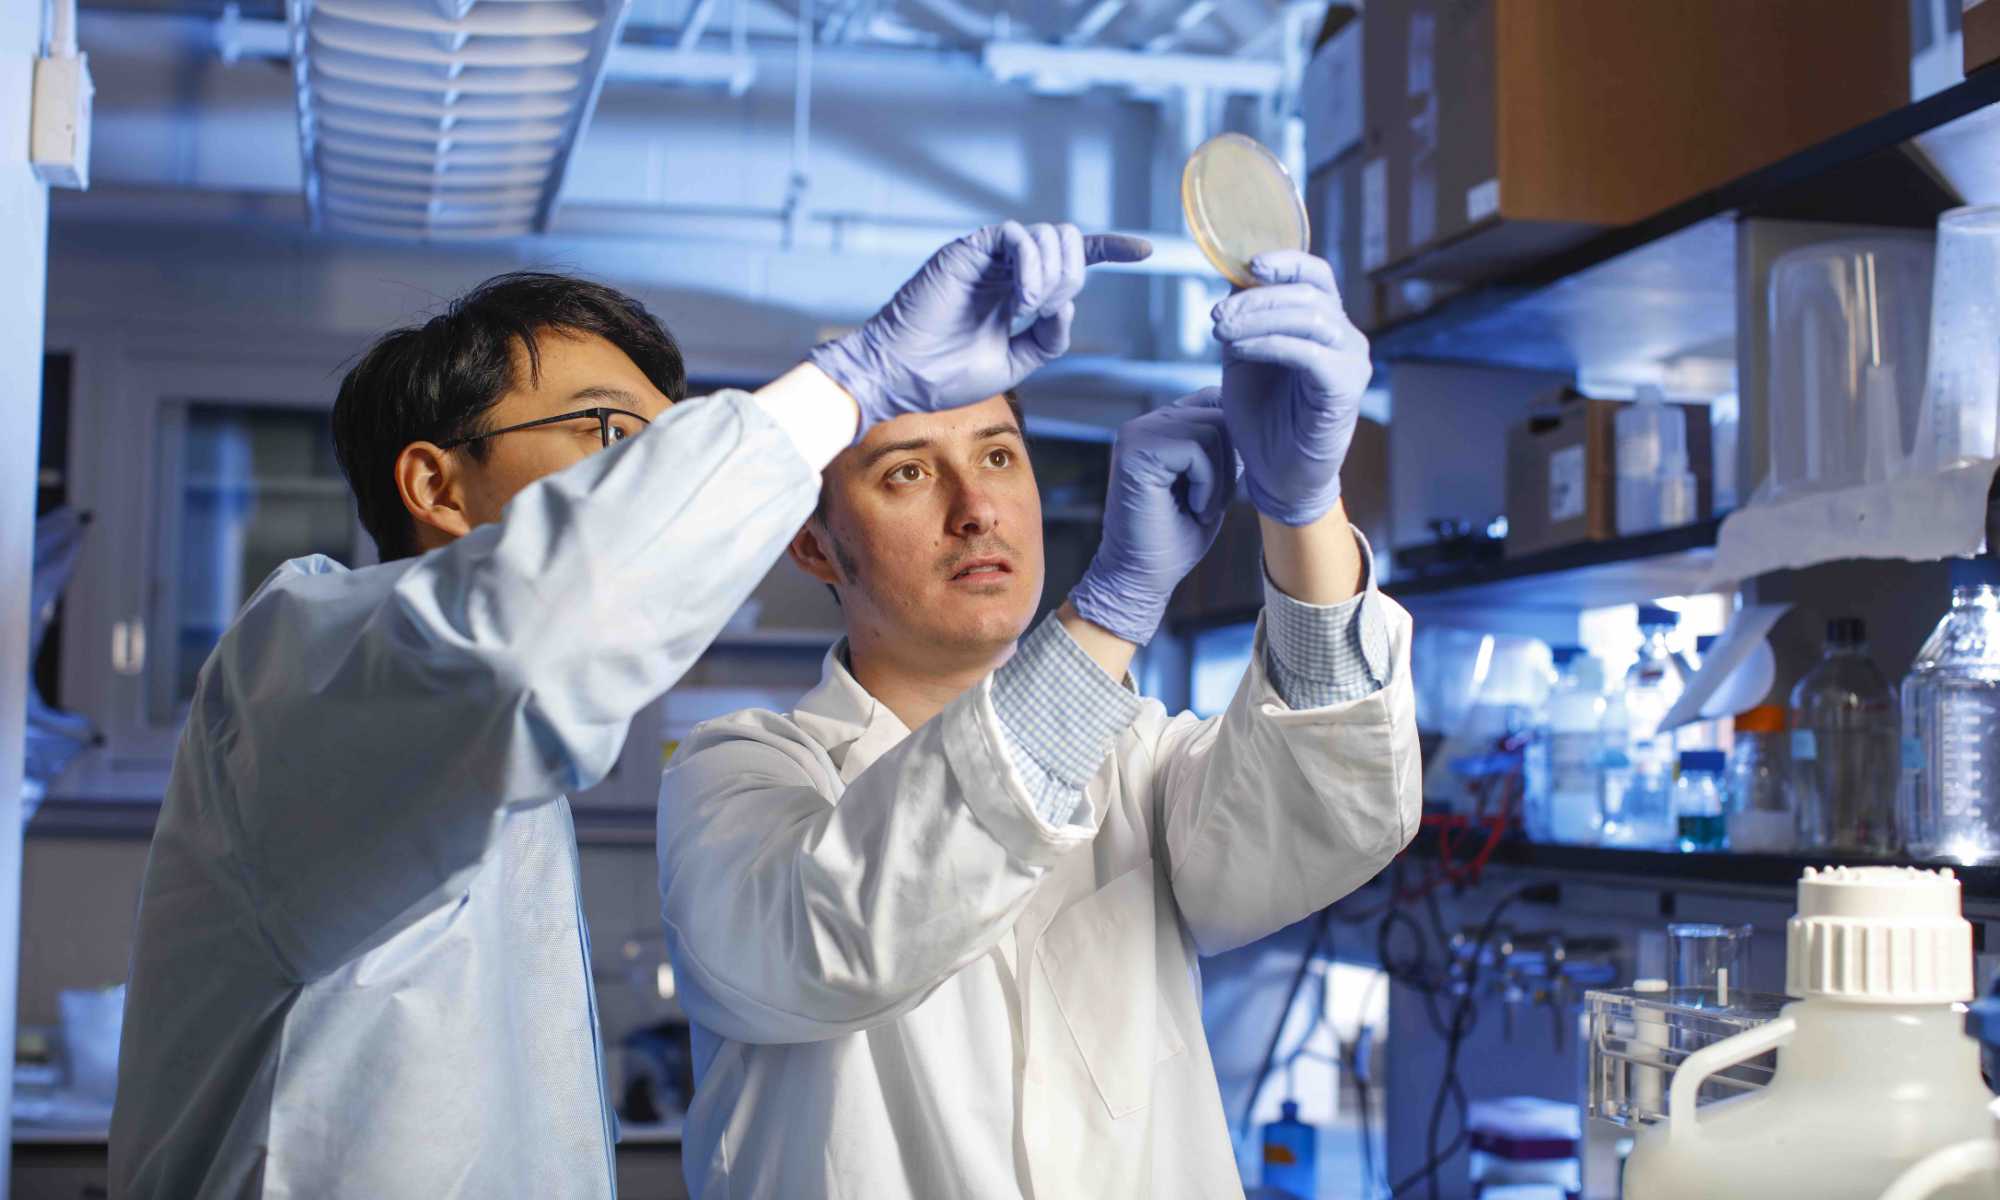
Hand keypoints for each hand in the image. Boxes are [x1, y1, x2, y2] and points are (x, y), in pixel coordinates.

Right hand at [809, 222, 1151, 433]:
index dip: (1110, 249)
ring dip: (1053, 276)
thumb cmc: (946, 374)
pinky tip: (1021, 299)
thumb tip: (1068, 305)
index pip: (1071, 258)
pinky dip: (1031, 266)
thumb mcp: (1016, 362)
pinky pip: (1018, 236)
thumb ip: (1048, 336)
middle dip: (1074, 274)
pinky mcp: (968, 248)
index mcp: (1016, 289)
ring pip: (1049, 235)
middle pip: (1068, 242)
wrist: (903, 376)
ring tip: (1027, 309)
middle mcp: (1006, 267)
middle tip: (1045, 311)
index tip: (1145, 252)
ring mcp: (987, 255)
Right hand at [1068, 390, 1236, 645]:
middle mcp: (1145, 423)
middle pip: (1220, 414)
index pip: (1215, 401)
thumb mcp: (1211, 482)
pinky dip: (1208, 485)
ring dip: (1219, 478)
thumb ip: (1222, 447)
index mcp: (1160, 426)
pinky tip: (1193, 509)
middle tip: (1209, 504)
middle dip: (1229, 464)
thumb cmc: (1175, 538)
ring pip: (1213, 429)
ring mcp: (1137, 434)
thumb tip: (1256, 422)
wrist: (1140, 578)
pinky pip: (1198, 448)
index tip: (1221, 486)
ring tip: (1200, 507)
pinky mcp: (1136, 451)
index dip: (1235, 441)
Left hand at [1213, 251, 1370, 525]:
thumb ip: (1244, 318)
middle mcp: (1345, 337)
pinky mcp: (1345, 388)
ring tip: (1221, 332)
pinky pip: (1309, 353)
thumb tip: (1233, 278)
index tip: (1249, 263)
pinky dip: (1270, 344)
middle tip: (1215, 316)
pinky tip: (1241, 349)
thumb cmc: (1262, 415)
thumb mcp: (1244, 354)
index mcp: (1324, 323)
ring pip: (1310, 318)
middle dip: (1256, 298)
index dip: (1286, 261)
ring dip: (1258, 319)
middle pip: (1307, 293)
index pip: (1315, 274)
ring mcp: (1351, 361)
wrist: (1275, 474)